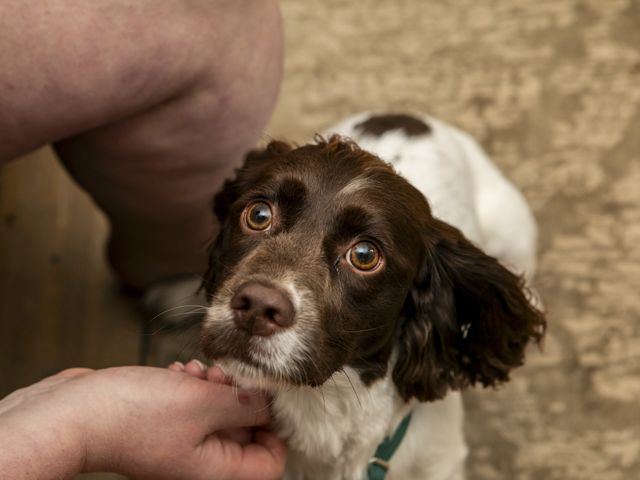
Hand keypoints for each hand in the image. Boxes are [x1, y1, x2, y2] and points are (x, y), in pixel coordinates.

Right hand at [0, 363, 286, 479]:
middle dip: (240, 397)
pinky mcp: (164, 425)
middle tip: (224, 376)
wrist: (73, 414)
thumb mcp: (201, 404)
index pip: (270, 460)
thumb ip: (245, 405)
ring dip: (214, 387)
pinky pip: (193, 406)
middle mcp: (201, 462)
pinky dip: (192, 387)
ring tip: (197, 373)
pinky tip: (179, 372)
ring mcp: (181, 444)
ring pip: (218, 413)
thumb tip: (273, 404)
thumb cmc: (133, 415)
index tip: (267, 394)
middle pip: (245, 431)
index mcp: (216, 469)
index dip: (276, 427)